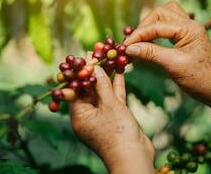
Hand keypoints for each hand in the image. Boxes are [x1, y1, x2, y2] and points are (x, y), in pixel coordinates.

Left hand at [69, 53, 154, 173]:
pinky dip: (116, 86)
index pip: (75, 90)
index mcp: (79, 116)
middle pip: (89, 90)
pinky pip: (112, 99)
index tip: (83, 57)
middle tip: (96, 53)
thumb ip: (102, 85)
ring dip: (106, 77)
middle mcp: (88, 116)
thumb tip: (93, 67)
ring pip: (102, 93)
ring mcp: (102, 117)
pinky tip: (119, 71)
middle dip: (94, 72)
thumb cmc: (118, 133)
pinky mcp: (114, 117)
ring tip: (108, 58)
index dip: (79, 72)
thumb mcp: (109, 105)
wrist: (135, 157)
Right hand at [123, 1, 210, 131]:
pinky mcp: (184, 35)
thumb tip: (129, 49)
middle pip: (159, 13)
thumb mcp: (172, 65)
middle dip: (143, 27)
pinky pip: (167, 25)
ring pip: (163, 16)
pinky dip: (155, 31)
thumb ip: (150, 53)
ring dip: (149, 26)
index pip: (157, 25)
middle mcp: (189, 24)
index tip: (125, 47)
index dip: (138, 35)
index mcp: (189, 29)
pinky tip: (148, 42)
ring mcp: (187, 28)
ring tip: (139, 41)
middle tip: (132, 43)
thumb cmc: (197, 78)